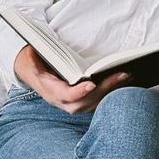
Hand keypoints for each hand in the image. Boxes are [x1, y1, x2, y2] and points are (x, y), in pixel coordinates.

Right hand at [13, 45, 130, 114]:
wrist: (43, 85)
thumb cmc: (42, 72)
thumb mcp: (34, 66)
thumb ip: (33, 61)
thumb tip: (31, 51)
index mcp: (55, 94)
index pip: (68, 96)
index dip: (79, 92)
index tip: (91, 83)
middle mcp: (68, 104)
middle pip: (90, 100)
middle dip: (106, 88)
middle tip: (122, 74)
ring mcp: (80, 106)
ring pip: (99, 102)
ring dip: (114, 90)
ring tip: (128, 75)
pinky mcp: (89, 105)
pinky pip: (103, 101)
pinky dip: (115, 92)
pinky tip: (126, 81)